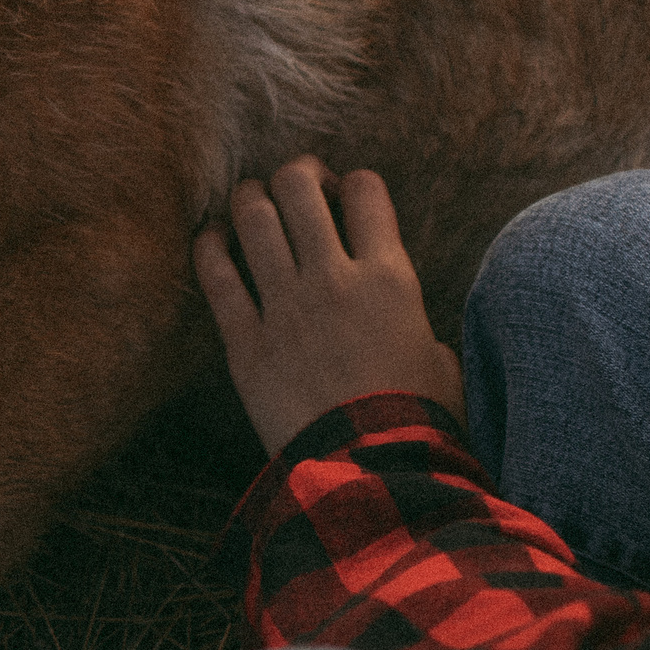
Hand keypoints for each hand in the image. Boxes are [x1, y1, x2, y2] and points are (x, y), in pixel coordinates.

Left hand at [194, 157, 463, 456]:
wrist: (372, 475)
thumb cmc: (416, 423)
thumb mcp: (440, 359)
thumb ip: (415, 320)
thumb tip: (406, 319)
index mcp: (389, 279)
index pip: (366, 190)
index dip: (354, 182)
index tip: (346, 197)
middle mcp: (333, 279)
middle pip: (298, 186)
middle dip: (296, 174)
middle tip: (296, 190)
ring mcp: (284, 307)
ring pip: (253, 217)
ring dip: (249, 198)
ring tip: (252, 204)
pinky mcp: (244, 342)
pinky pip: (215, 274)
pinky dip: (209, 245)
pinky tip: (212, 238)